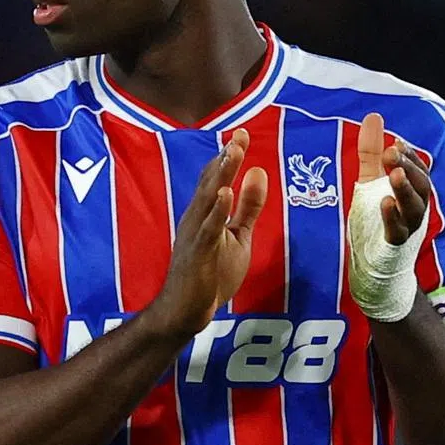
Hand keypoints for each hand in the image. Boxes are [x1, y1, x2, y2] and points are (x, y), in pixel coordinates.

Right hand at [147, 129, 267, 339]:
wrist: (185, 310)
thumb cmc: (210, 273)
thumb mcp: (238, 236)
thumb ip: (249, 206)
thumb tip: (259, 172)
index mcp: (205, 212)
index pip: (216, 178)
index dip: (228, 156)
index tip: (240, 133)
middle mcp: (196, 217)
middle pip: (212, 182)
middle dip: (226, 159)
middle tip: (238, 135)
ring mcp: (195, 235)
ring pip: (209, 200)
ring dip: (221, 176)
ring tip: (233, 154)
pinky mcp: (198, 253)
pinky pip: (208, 229)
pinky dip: (217, 211)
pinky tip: (226, 194)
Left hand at [355, 112, 431, 242]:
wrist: (374, 264)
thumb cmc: (375, 219)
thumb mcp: (370, 179)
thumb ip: (372, 151)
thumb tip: (373, 116)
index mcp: (412, 191)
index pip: (419, 169)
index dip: (411, 156)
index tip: (396, 142)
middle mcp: (415, 208)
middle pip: (421, 185)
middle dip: (408, 167)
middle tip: (391, 153)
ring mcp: (407, 227)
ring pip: (414, 207)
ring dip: (405, 189)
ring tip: (395, 173)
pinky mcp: (394, 244)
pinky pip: (398, 230)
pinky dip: (393, 217)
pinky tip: (385, 203)